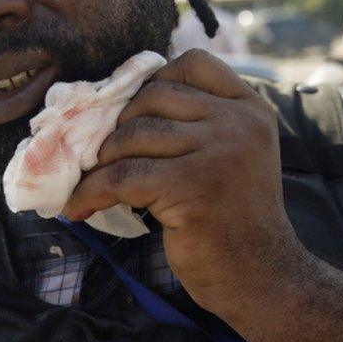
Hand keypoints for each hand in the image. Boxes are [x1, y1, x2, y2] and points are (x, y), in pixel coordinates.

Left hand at [63, 49, 300, 313]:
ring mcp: (219, 152)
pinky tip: (80, 207)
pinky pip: (122, 176)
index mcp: (251, 109)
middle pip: (153, 97)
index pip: (193, 64)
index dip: (153, 83)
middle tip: (100, 156)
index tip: (132, 114)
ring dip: (101, 162)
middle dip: (118, 126)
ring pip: (133, 135)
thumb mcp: (232, 155)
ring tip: (91, 182)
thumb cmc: (235, 220)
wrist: (262, 277)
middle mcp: (239, 123)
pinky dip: (92, 191)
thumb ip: (200, 123)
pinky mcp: (193, 186)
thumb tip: (120, 102)